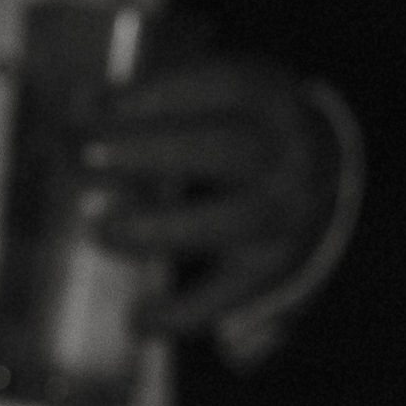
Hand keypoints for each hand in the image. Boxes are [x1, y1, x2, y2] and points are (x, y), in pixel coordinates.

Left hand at [78, 40, 346, 339]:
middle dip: (147, 152)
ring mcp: (285, 214)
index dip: (151, 96)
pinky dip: (179, 314)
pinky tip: (135, 320)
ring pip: (227, 222)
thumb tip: (79, 108)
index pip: (219, 85)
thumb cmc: (242, 129)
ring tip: (99, 231)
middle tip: (83, 160)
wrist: (326, 182)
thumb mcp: (215, 97)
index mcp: (271, 96)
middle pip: (224, 149)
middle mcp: (287, 154)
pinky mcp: (274, 269)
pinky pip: (228, 296)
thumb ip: (154, 99)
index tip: (89, 110)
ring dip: (155, 230)